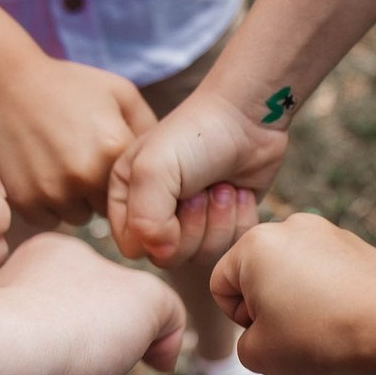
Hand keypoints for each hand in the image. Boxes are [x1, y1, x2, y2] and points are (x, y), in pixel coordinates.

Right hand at [0, 57, 155, 227]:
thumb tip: (171, 169)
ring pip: (80, 218)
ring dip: (77, 201)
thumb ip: (151, 130)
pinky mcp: (25, 202)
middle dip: (104, 192)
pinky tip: (44, 173)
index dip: (132, 181)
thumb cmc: (69, 85)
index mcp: (113, 149)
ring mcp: (52, 192)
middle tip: (88, 162)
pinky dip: (49, 204)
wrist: (4, 82)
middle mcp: (84, 176)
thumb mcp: (120, 93)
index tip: (122, 168)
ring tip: (65, 166)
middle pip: (111, 209)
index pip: (141, 190)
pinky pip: (50, 219)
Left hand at [0, 234, 185, 374]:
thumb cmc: (76, 323)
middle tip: (97, 359)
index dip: (136, 318)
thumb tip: (160, 353)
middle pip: (98, 345)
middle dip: (105, 366)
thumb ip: (170, 314)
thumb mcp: (151, 299)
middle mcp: (29, 298)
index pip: (113, 290)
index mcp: (57, 258)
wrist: (10, 373)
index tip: (136, 329)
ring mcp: (14, 346)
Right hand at [108, 87, 285, 265]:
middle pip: (169, 257)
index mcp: (127, 197)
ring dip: (218, 221)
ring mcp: (190, 221)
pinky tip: (239, 193)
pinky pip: (230, 248)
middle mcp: (154, 212)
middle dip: (193, 225)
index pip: (132, 247)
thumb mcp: (155, 168)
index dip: (157, 233)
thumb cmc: (197, 134)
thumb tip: (162, 252)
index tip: (177, 198)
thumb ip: (145, 217)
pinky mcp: (222, 223)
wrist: (248, 117)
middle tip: (204, 190)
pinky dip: (239, 221)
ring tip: (223, 188)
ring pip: (201, 256)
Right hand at [212, 214, 375, 374]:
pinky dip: (329, 294)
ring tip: (323, 327)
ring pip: (294, 273)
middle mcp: (290, 226)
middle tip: (296, 333)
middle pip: (258, 274)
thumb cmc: (319, 337)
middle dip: (269, 306)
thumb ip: (244, 343)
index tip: (270, 332)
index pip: (221, 285)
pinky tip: (346, 318)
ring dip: (299, 300)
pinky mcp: (358, 244)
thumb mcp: (259, 356)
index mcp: (255, 244)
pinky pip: (327, 272)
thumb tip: (262, 333)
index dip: (238, 319)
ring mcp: (328, 232)